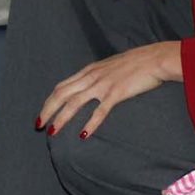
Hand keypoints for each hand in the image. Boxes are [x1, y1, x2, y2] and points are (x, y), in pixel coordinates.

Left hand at [37, 41, 182, 139]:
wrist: (155, 59)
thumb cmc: (136, 63)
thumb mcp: (111, 66)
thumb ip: (98, 75)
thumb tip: (89, 86)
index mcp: (89, 70)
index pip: (62, 86)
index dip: (49, 101)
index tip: (43, 114)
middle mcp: (92, 76)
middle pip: (61, 94)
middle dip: (48, 110)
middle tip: (39, 126)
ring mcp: (103, 84)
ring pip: (74, 102)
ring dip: (61, 118)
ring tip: (53, 131)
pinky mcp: (116, 93)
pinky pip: (99, 111)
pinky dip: (89, 124)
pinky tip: (83, 135)